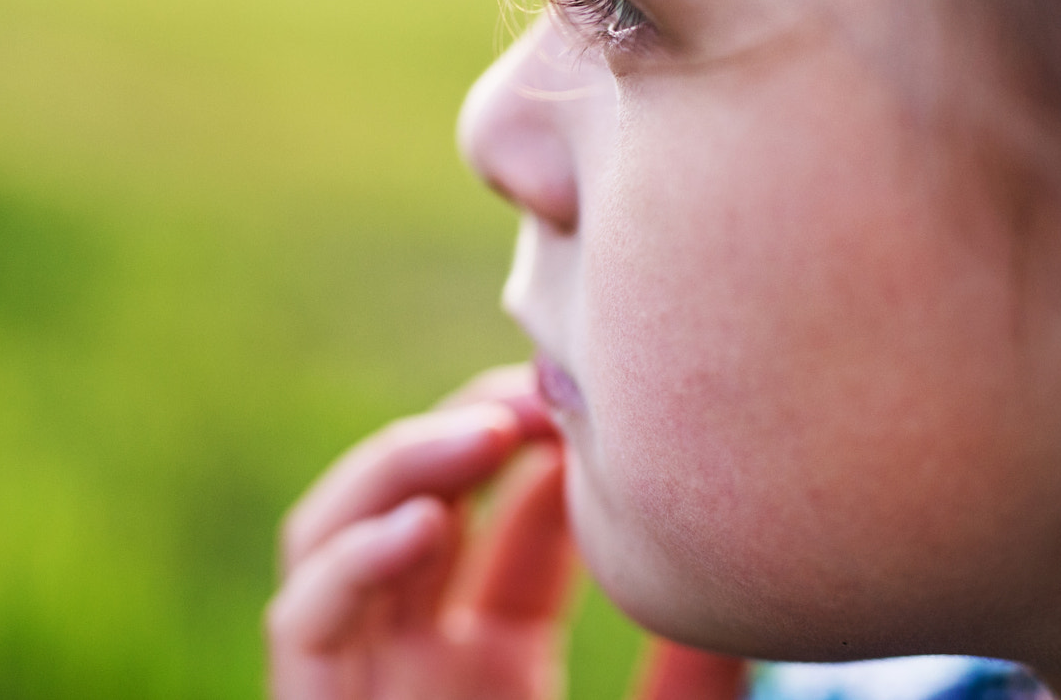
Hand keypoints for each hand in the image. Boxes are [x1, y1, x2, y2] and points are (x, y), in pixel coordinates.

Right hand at [268, 364, 748, 699]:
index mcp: (497, 674)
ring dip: (400, 465)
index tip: (594, 401)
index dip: (547, 454)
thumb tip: (757, 598)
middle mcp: (417, 665)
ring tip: (482, 431)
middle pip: (418, 502)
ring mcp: (360, 682)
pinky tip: (421, 525)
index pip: (513, 528)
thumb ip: (688, 688)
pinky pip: (303, 618)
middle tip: (541, 390)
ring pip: (335, 530)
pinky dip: (350, 559)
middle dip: (469, 431)